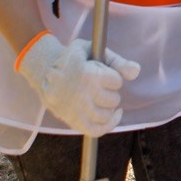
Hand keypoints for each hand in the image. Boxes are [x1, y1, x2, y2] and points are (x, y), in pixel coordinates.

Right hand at [16, 31, 141, 136]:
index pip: (117, 81)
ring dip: (108, 108)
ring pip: (106, 115)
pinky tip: (113, 116)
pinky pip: (96, 130)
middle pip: (113, 99)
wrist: (44, 70)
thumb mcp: (92, 50)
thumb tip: (136, 72)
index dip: (112, 77)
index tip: (102, 74)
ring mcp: (77, 110)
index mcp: (88, 74)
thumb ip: (117, 60)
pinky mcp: (73, 121)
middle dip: (110, 92)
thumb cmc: (73, 59)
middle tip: (99, 87)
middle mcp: (83, 94)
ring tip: (102, 100)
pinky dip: (108, 125)